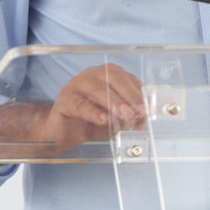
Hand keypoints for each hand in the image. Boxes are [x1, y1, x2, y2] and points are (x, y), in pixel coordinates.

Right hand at [0, 63, 145, 156]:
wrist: (63, 134)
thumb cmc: (90, 122)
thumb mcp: (114, 122)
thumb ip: (127, 120)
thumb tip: (143, 121)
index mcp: (106, 75)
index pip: (125, 78)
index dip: (138, 92)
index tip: (147, 108)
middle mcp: (92, 75)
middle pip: (113, 78)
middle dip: (129, 96)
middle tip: (139, 112)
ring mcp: (76, 85)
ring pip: (97, 89)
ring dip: (114, 102)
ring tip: (125, 115)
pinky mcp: (64, 101)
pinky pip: (80, 104)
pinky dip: (93, 112)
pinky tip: (103, 120)